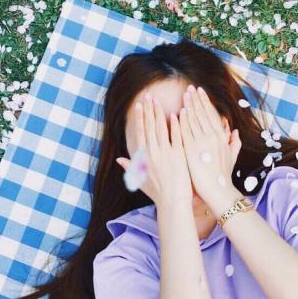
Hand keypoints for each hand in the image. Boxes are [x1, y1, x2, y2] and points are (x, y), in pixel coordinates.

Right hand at [116, 91, 192, 206]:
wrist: (172, 202)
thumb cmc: (158, 194)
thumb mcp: (140, 181)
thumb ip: (130, 167)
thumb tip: (119, 159)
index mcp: (143, 157)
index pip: (140, 131)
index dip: (140, 117)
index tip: (140, 105)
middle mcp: (153, 152)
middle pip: (149, 126)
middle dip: (148, 109)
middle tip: (148, 96)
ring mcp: (166, 152)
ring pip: (161, 128)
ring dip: (159, 113)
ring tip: (158, 100)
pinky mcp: (179, 155)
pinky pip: (177, 136)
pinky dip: (176, 124)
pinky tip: (176, 113)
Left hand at [179, 84, 241, 205]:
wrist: (218, 191)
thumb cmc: (223, 176)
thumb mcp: (231, 157)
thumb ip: (234, 143)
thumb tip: (235, 131)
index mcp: (221, 137)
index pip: (211, 114)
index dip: (205, 102)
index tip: (199, 92)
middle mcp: (212, 137)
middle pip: (202, 113)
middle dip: (196, 99)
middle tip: (190, 88)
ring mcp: (202, 143)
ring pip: (194, 120)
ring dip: (189, 106)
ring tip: (184, 94)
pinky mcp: (192, 150)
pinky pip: (186, 132)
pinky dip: (183, 122)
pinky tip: (179, 112)